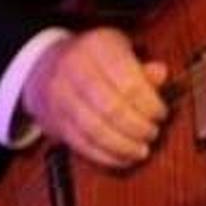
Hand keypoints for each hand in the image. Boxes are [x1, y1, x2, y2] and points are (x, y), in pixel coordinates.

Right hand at [21, 27, 169, 169]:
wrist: (44, 66)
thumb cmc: (95, 60)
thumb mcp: (120, 50)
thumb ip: (142, 66)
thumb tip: (161, 74)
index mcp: (97, 47)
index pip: (129, 82)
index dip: (150, 104)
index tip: (161, 113)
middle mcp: (73, 70)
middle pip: (112, 109)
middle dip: (138, 127)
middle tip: (152, 133)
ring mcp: (60, 97)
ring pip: (95, 130)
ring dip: (124, 146)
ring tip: (142, 150)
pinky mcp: (54, 122)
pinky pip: (82, 144)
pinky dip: (107, 156)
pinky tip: (124, 158)